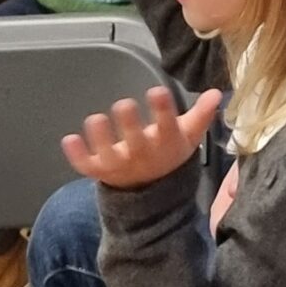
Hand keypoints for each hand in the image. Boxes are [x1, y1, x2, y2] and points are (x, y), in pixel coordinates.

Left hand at [62, 85, 222, 189]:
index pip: (166, 126)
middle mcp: (141, 155)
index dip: (163, 111)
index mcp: (165, 143)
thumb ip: (201, 114)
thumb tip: (216, 92)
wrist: (152, 195)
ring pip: (108, 155)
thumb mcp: (189, 136)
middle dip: (129, 125)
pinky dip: (77, 155)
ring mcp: (119, 165)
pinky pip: (86, 166)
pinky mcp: (100, 171)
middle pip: (135, 141)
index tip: (158, 91)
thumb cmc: (169, 153)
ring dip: (101, 139)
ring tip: (94, 120)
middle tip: (124, 105)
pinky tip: (68, 139)